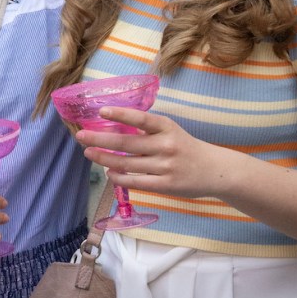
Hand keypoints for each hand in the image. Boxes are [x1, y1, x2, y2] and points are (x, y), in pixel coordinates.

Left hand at [75, 105, 236, 199]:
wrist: (215, 170)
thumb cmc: (186, 147)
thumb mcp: (171, 131)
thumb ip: (147, 130)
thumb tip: (114, 129)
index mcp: (167, 127)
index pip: (141, 119)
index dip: (121, 115)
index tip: (101, 111)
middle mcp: (166, 145)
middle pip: (127, 143)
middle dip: (101, 139)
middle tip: (81, 136)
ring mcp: (166, 167)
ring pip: (128, 164)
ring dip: (105, 159)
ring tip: (89, 153)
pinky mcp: (166, 185)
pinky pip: (137, 182)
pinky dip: (120, 178)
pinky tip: (109, 173)